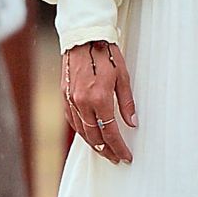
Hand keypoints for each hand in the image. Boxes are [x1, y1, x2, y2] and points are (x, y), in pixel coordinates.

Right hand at [62, 40, 136, 164]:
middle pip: (94, 136)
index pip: (110, 132)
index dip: (119, 147)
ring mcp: (71, 100)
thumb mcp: (123, 77)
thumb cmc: (107, 54)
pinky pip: (72, 120)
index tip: (127, 157)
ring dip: (93, 144)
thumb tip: (132, 123)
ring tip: (105, 151)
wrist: (84, 38)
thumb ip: (127, 102)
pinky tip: (89, 135)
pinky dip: (81, 131)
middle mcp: (82, 102)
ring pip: (81, 131)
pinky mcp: (64, 95)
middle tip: (117, 158)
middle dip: (106, 150)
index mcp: (99, 98)